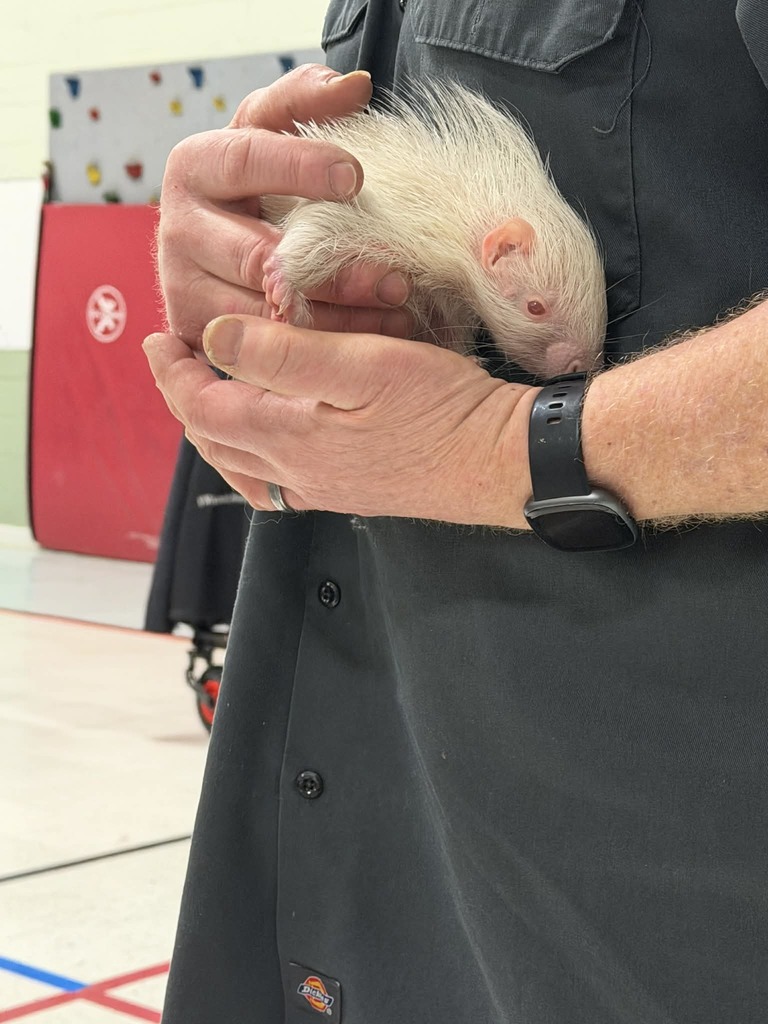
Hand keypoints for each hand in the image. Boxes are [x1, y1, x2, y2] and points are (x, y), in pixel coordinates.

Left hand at [143, 316, 536, 527]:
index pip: (204, 407)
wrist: (501, 462)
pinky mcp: (348, 493)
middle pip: (214, 441)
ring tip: (209, 397)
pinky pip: (274, 484)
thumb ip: (284, 354)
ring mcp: (322, 489)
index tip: (157, 339)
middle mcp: (297, 473)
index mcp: (291, 437)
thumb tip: (216, 338)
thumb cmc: (443, 408)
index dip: (172, 372)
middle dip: (185, 399)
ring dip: (214, 432)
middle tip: (177, 362)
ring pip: (241, 467)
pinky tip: (264, 444)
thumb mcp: (364, 363)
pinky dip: (250, 459)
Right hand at [157, 64, 412, 350]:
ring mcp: (184, 290)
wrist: (219, 247)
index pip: (245, 160)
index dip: (300, 167)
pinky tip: (370, 346)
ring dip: (335, 319)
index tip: (356, 177)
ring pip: (263, 314)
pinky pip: (263, 354)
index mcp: (194, 167)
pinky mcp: (200, 337)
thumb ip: (307, 103)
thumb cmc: (262, 185)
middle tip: (396, 277)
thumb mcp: (275, 134)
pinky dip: (319, 353)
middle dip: (332, 269)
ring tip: (395, 313)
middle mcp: (177, 231)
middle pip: (257, 256)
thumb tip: (354, 86)